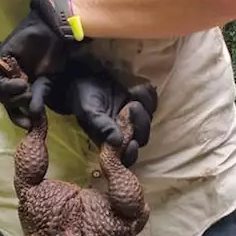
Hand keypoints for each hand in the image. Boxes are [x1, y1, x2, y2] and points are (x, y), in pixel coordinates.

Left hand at [0, 0, 76, 125]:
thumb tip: (34, 115)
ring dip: (13, 96)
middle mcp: (11, 78)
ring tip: (27, 89)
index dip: (18, 117)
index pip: (14, 106)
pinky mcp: (0, 60)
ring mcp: (4, 69)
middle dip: (17, 106)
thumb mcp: (48, 80)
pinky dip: (8, 86)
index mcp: (22, 85)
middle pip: (5, 100)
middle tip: (30, 98)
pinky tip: (21, 83)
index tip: (27, 125)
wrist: (53, 31)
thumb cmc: (54, 54)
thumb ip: (39, 96)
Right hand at [29, 59, 157, 166]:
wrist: (84, 78)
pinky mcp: (138, 103)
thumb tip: (117, 142)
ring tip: (133, 92)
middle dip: (141, 122)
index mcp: (109, 141)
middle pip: (142, 137)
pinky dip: (149, 95)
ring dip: (146, 105)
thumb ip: (102, 126)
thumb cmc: (82, 98)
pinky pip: (152, 103)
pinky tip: (139, 88)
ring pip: (149, 119)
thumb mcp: (89, 112)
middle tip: (132, 105)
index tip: (132, 143)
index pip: (125, 156)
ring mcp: (132, 119)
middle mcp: (123, 132)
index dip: (131, 154)